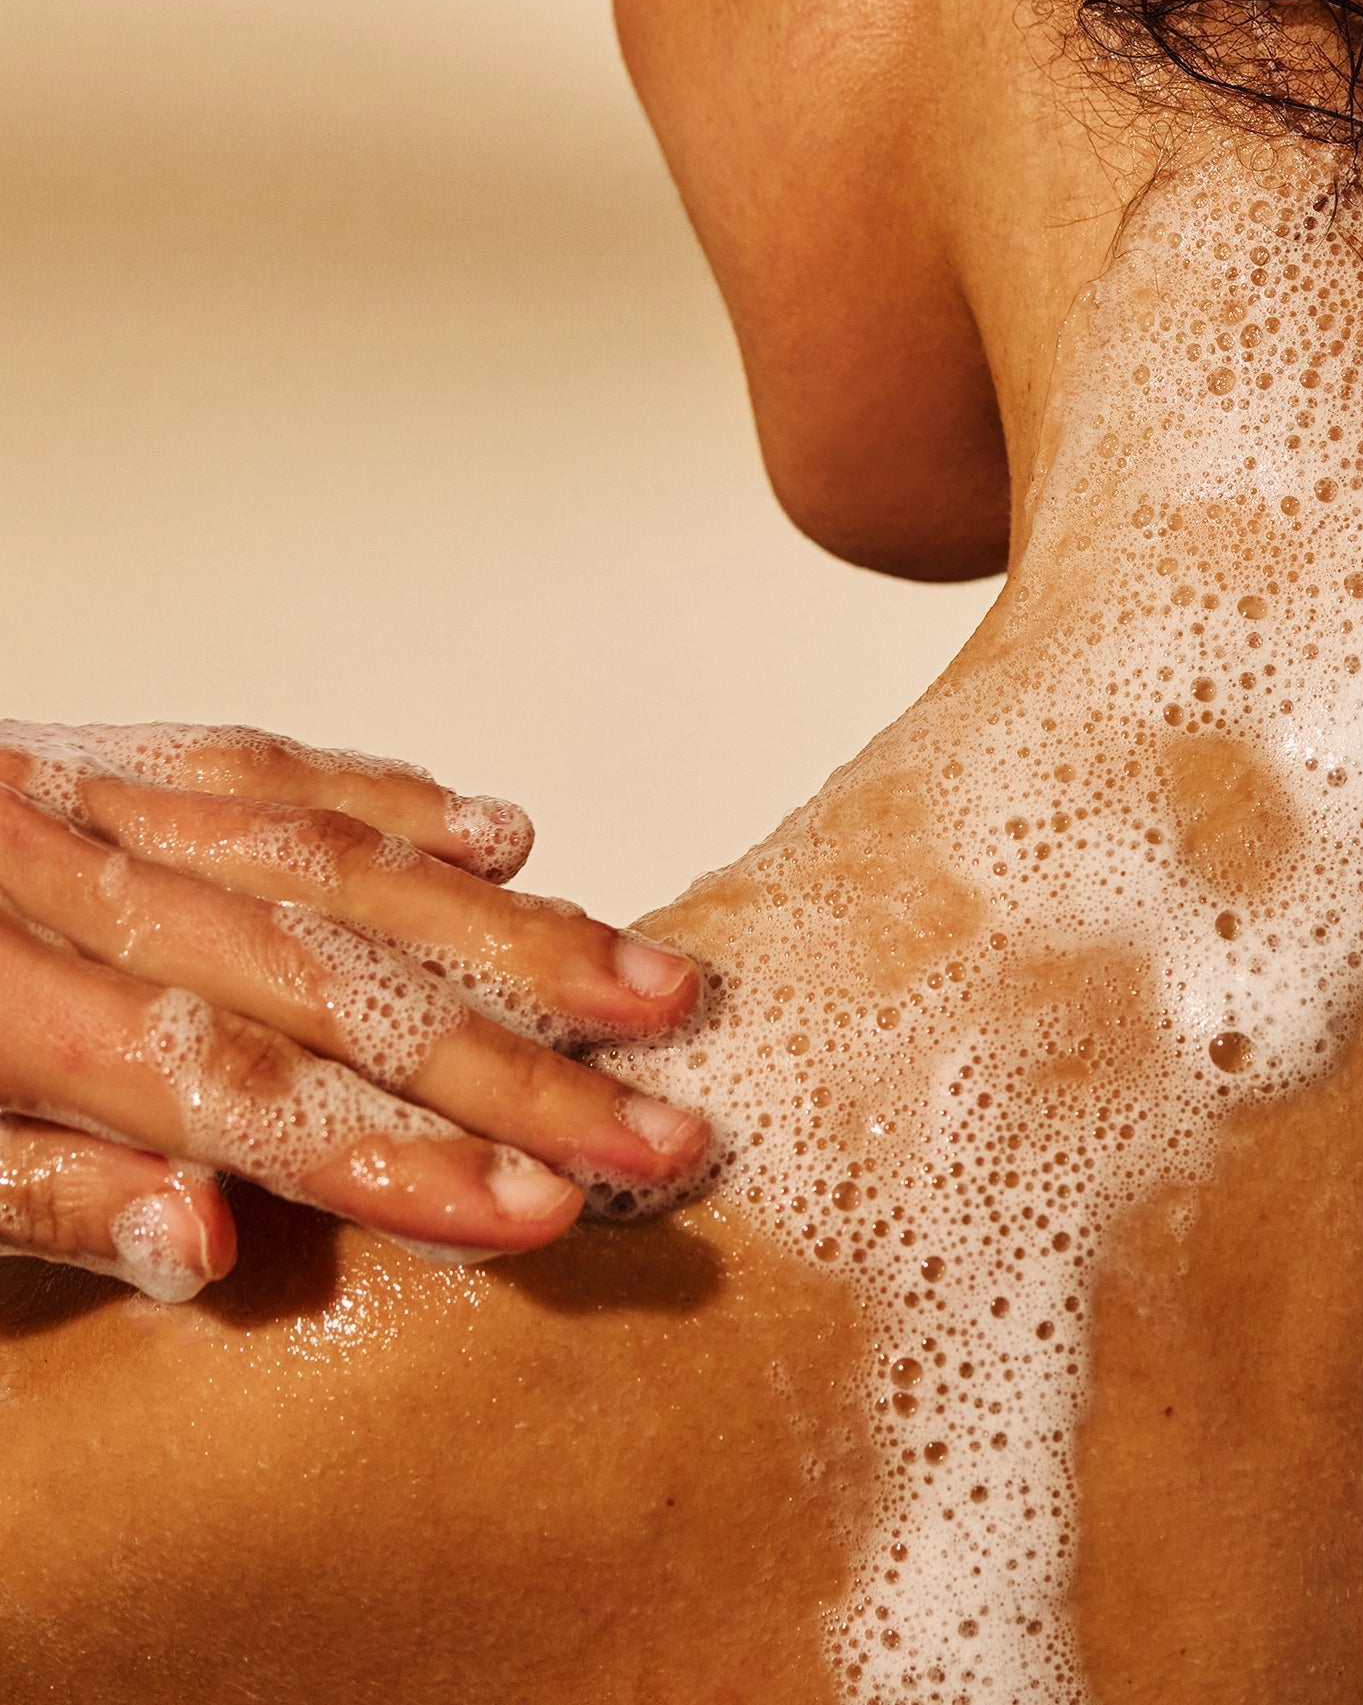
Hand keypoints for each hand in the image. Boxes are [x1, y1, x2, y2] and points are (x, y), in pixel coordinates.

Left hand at [0, 723, 711, 1300]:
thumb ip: (32, 1198)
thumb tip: (203, 1244)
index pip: (240, 1095)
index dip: (402, 1159)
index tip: (546, 1209)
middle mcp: (51, 875)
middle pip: (333, 981)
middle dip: (516, 1066)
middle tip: (661, 1128)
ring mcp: (79, 800)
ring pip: (334, 860)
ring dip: (508, 930)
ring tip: (648, 984)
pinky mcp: (87, 757)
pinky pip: (259, 767)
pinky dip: (390, 803)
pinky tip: (497, 836)